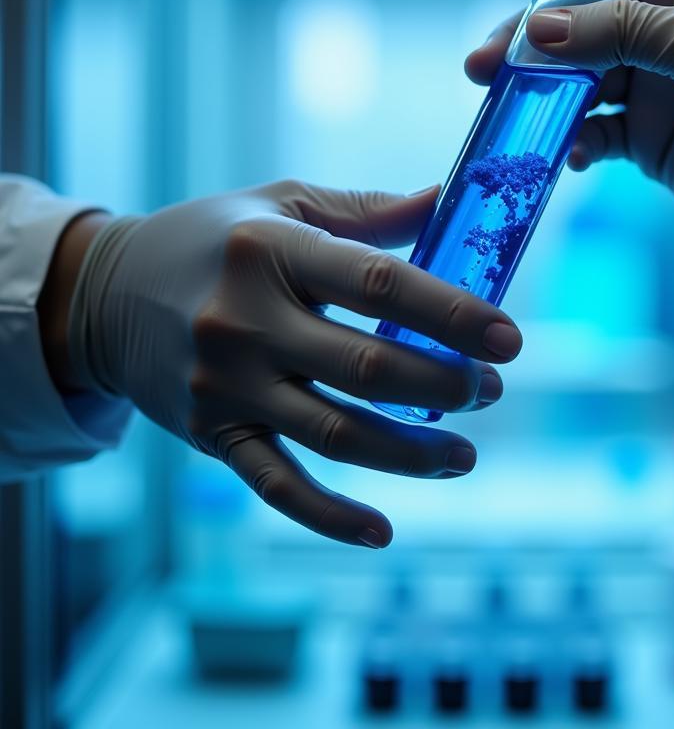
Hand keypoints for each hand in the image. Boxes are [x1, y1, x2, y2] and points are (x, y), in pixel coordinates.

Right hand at [61, 181, 521, 546]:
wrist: (108, 293)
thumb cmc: (215, 238)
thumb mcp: (284, 203)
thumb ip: (369, 211)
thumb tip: (451, 199)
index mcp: (272, 251)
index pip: (379, 285)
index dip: (452, 314)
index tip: (508, 338)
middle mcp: (245, 321)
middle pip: (366, 368)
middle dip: (443, 386)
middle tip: (489, 390)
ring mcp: (225, 386)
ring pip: (335, 434)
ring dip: (411, 453)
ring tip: (465, 456)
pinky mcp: (210, 434)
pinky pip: (275, 484)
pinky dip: (328, 515)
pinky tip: (381, 530)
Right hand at [467, 0, 673, 299]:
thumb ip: (621, 31)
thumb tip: (537, 30)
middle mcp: (663, 19)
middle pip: (570, 10)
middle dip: (524, 36)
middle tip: (483, 67)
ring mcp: (650, 78)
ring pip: (570, 71)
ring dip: (535, 90)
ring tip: (500, 107)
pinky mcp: (642, 132)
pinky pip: (587, 126)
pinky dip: (569, 138)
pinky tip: (568, 156)